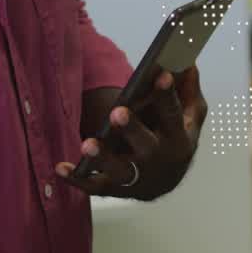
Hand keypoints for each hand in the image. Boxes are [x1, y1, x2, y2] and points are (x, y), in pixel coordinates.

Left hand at [56, 65, 207, 199]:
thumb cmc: (175, 141)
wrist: (164, 181)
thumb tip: (188, 63)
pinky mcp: (115, 189)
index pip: (174, 115)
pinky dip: (77, 179)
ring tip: (88, 144)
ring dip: (103, 158)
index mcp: (179, 139)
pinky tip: (61, 167)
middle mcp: (158, 160)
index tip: (162, 74)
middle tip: (118, 112)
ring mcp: (136, 176)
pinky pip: (94, 186)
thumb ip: (188, 91)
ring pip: (119, 170)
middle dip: (132, 129)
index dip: (168, 96)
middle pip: (146, 145)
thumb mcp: (190, 118)